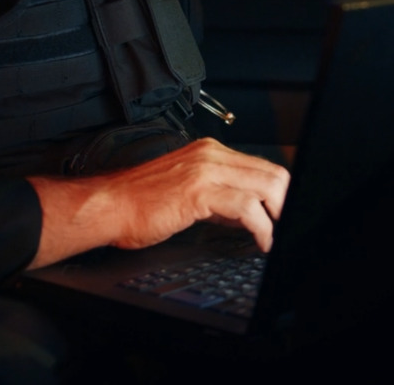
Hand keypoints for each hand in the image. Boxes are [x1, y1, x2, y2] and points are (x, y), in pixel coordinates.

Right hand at [26, 138, 289, 267]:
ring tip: (276, 236)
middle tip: (285, 226)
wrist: (108, 206)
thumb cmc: (138, 202)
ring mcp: (205, 170)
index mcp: (209, 151)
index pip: (261, 166)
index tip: (283, 214)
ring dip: (278, 215)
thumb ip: (219, 197)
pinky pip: (246, 207)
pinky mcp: (199, 191)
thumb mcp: (187, 191)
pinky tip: (261, 241)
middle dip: (285, 203)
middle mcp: (210, 154)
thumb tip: (248, 213)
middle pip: (271, 172)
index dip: (278, 193)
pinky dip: (262, 227)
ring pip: (265, 185)